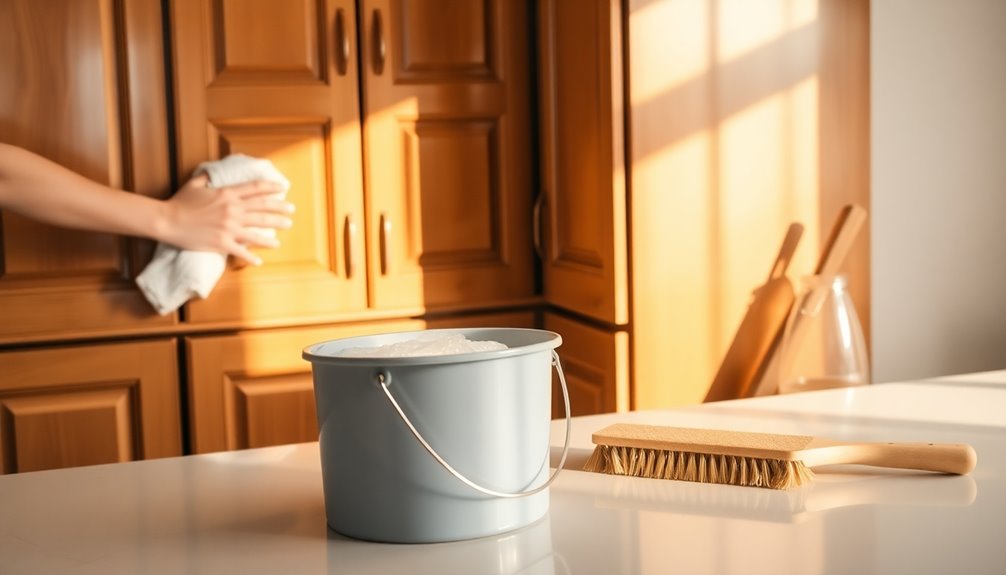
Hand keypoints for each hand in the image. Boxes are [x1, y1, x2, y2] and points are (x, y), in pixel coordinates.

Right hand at [159, 175, 294, 265]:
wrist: (167, 220)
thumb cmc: (180, 202)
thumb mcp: (196, 184)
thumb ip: (209, 177)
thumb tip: (215, 171)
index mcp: (227, 194)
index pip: (256, 189)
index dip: (272, 188)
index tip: (283, 189)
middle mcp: (232, 210)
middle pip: (263, 209)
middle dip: (280, 210)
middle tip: (292, 212)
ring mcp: (229, 228)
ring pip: (257, 232)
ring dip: (272, 236)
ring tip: (282, 237)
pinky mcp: (222, 243)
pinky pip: (242, 252)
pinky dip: (251, 258)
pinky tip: (259, 261)